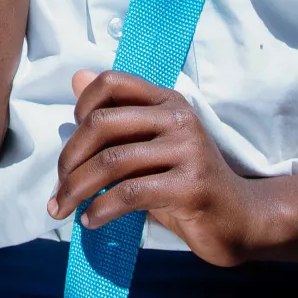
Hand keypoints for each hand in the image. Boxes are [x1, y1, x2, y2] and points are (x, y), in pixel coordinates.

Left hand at [48, 69, 274, 266]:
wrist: (240, 219)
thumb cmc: (185, 183)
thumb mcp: (149, 146)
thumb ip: (116, 117)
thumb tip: (76, 76)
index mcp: (167, 101)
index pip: (111, 83)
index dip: (80, 108)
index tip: (72, 145)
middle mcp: (178, 118)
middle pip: (101, 123)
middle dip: (69, 159)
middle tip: (58, 191)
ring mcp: (187, 150)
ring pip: (111, 162)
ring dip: (77, 189)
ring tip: (64, 210)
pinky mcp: (190, 185)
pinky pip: (129, 194)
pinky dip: (101, 210)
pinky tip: (90, 221)